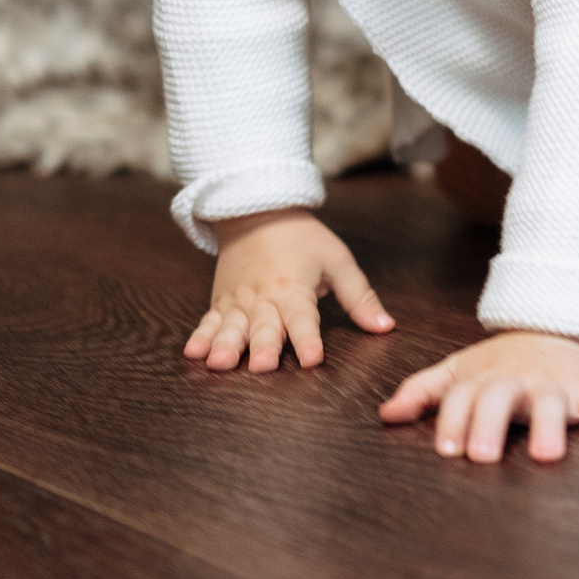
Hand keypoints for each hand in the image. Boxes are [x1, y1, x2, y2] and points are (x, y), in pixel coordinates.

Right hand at [184, 208, 392, 372]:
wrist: (258, 212)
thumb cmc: (303, 239)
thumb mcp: (338, 261)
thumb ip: (360, 297)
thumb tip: (386, 327)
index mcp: (295, 289)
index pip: (304, 319)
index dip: (308, 339)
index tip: (313, 359)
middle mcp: (264, 299)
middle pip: (264, 326)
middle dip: (263, 347)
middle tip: (262, 367)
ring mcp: (238, 302)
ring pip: (231, 327)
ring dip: (225, 345)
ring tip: (219, 363)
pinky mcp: (221, 302)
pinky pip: (208, 321)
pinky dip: (199, 336)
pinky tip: (192, 353)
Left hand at [378, 330, 578, 461]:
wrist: (559, 327)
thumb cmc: (504, 362)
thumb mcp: (461, 369)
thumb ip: (424, 391)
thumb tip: (386, 415)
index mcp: (484, 379)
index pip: (462, 397)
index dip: (453, 420)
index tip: (446, 449)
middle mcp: (517, 381)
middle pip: (501, 399)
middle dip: (490, 424)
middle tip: (481, 455)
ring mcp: (553, 385)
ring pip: (551, 405)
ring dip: (549, 427)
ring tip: (547, 455)